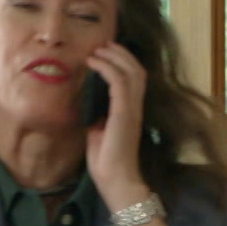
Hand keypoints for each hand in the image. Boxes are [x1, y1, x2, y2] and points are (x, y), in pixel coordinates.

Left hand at [83, 43, 149, 204]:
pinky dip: (106, 68)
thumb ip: (98, 117)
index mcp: (131, 110)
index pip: (134, 78)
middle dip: (119, 52)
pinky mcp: (125, 113)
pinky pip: (118, 81)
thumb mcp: (99, 132)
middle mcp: (135, 106)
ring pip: (131, 71)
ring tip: (98, 50)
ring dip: (114, 56)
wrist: (116, 180)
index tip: (104, 53)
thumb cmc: (107, 162)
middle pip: (136, 68)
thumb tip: (90, 106)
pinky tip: (93, 63)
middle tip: (101, 44)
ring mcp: (132, 109)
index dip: (122, 61)